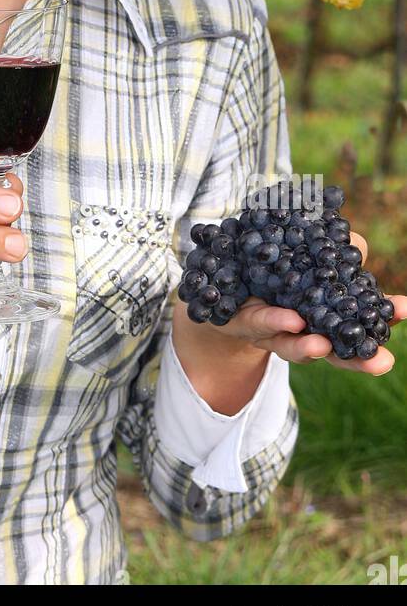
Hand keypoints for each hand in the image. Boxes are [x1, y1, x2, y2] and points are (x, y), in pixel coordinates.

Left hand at [205, 232, 406, 375]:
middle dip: (357, 359)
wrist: (218, 282)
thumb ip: (332, 252)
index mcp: (322, 315)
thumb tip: (354, 243)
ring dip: (310, 348)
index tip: (406, 310)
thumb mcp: (305, 254)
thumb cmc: (271, 270)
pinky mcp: (241, 322)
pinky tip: (289, 320)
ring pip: (293, 345)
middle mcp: (300, 330)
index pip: (357, 320)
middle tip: (383, 362)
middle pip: (333, 351)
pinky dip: (274, 323)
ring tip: (323, 346)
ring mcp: (271, 330)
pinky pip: (258, 323)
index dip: (382, 317)